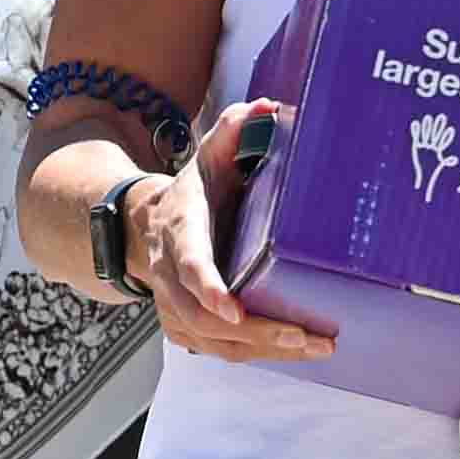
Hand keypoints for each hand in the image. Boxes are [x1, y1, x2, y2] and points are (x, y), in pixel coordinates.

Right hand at [139, 97, 328, 362]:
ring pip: (213, 340)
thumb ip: (234, 130)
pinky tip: (295, 352)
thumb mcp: (208, 156)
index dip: (208, 287)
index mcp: (179, 230)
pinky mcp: (184, 326)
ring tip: (314, 348)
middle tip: (304, 336)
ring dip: (264, 349)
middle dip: (256, 330)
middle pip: (205, 316)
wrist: (145, 226)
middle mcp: (170, 274)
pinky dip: (256, 353)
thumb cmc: (191, 192)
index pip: (189, 263)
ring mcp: (173, 305)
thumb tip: (266, 105)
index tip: (234, 309)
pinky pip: (218, 349)